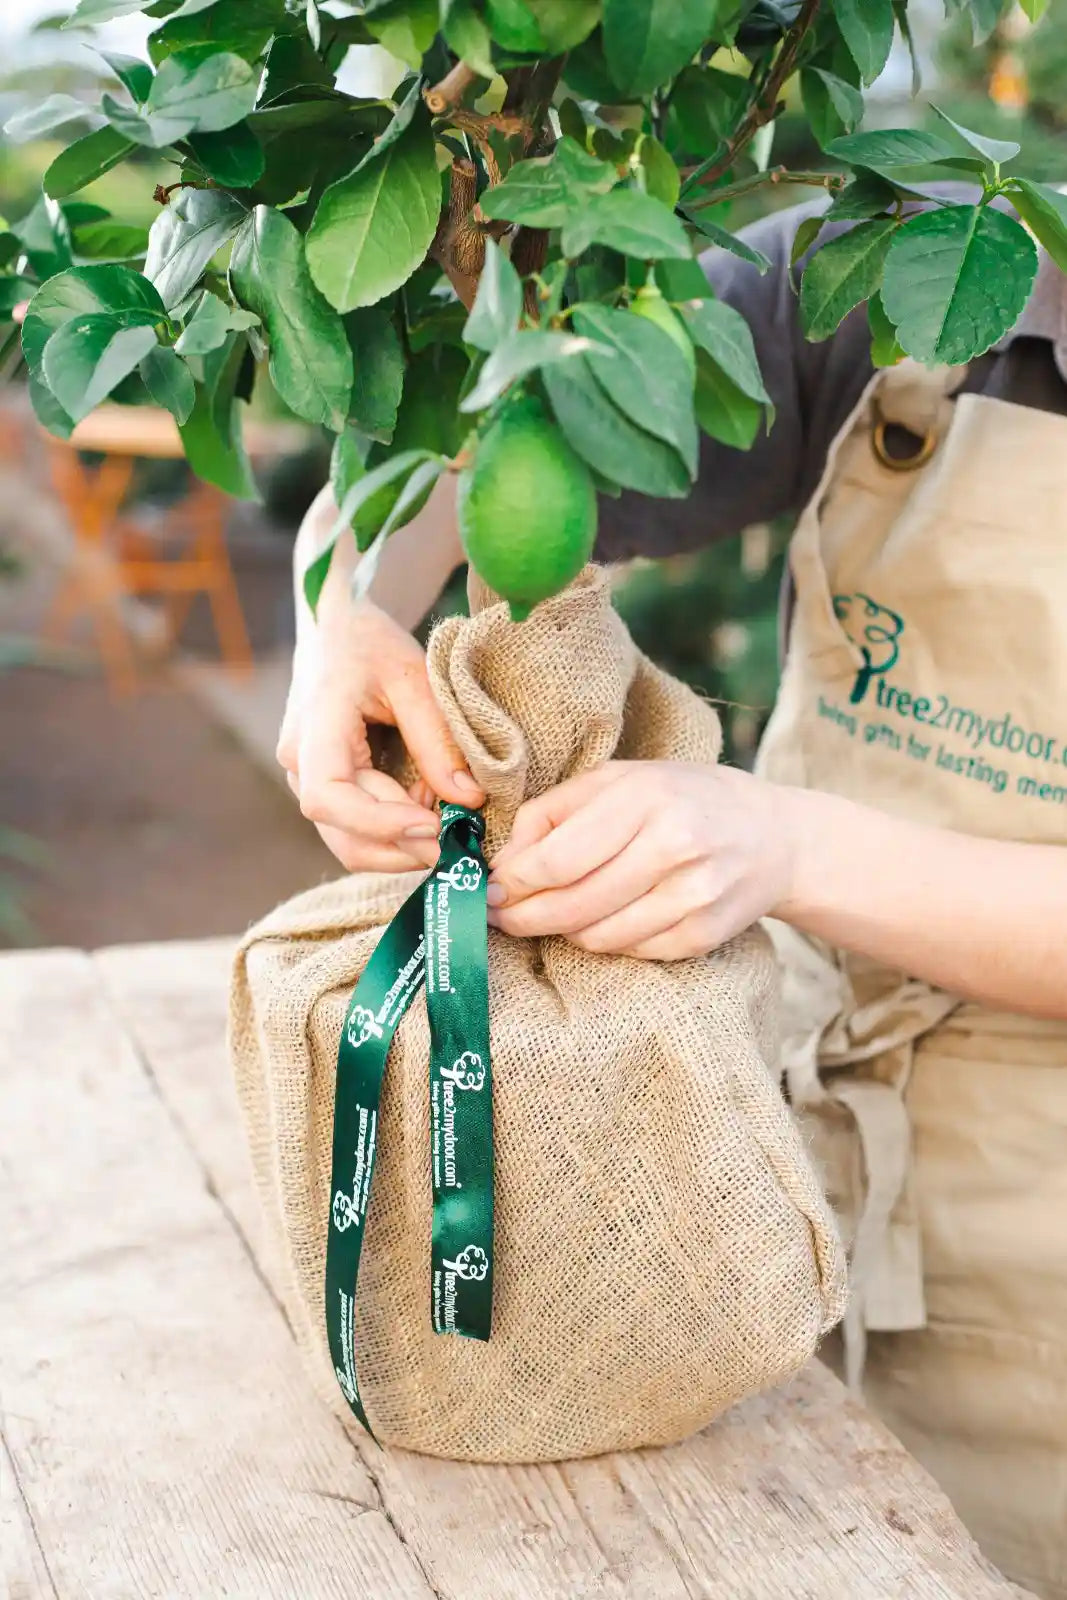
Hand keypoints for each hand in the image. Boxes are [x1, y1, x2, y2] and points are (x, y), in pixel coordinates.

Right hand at [278, 598, 482, 873]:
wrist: (334, 626)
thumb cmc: (370, 642)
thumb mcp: (414, 678)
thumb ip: (437, 740)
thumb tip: (468, 800)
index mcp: (314, 727)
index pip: (328, 797)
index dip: (380, 823)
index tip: (433, 824)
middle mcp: (298, 762)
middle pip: (343, 833)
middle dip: (405, 846)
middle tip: (460, 839)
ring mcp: (305, 778)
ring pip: (348, 842)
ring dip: (402, 844)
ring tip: (444, 816)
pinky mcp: (323, 786)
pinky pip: (353, 828)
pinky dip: (394, 831)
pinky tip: (426, 805)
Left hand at [486, 761, 794, 958]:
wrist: (770, 835)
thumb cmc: (679, 799)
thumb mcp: (616, 780)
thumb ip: (551, 813)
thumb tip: (501, 865)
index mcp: (646, 798)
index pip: (557, 859)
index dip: (512, 882)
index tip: (488, 889)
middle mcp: (675, 846)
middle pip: (572, 905)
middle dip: (523, 917)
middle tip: (499, 916)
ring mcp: (695, 895)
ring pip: (597, 936)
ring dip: (562, 931)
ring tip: (554, 913)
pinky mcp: (705, 934)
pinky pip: (630, 952)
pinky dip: (606, 941)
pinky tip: (603, 920)